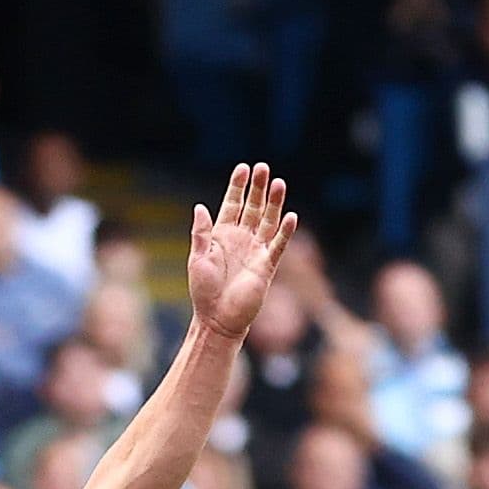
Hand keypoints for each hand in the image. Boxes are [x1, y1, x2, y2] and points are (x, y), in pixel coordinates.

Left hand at [187, 162, 298, 342]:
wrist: (217, 319)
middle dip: (257, 188)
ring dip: (273, 203)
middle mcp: (241, 239)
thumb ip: (201, 233)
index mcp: (222, 236)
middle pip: (252, 208)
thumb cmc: (203, 291)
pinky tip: (290, 215)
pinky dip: (284, 231)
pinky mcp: (267, 265)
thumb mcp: (197, 259)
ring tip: (278, 183)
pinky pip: (278, 245)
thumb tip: (199, 208)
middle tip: (263, 168)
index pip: (232, 205)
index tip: (243, 168)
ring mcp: (256, 251)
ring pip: (268, 221)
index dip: (237, 187)